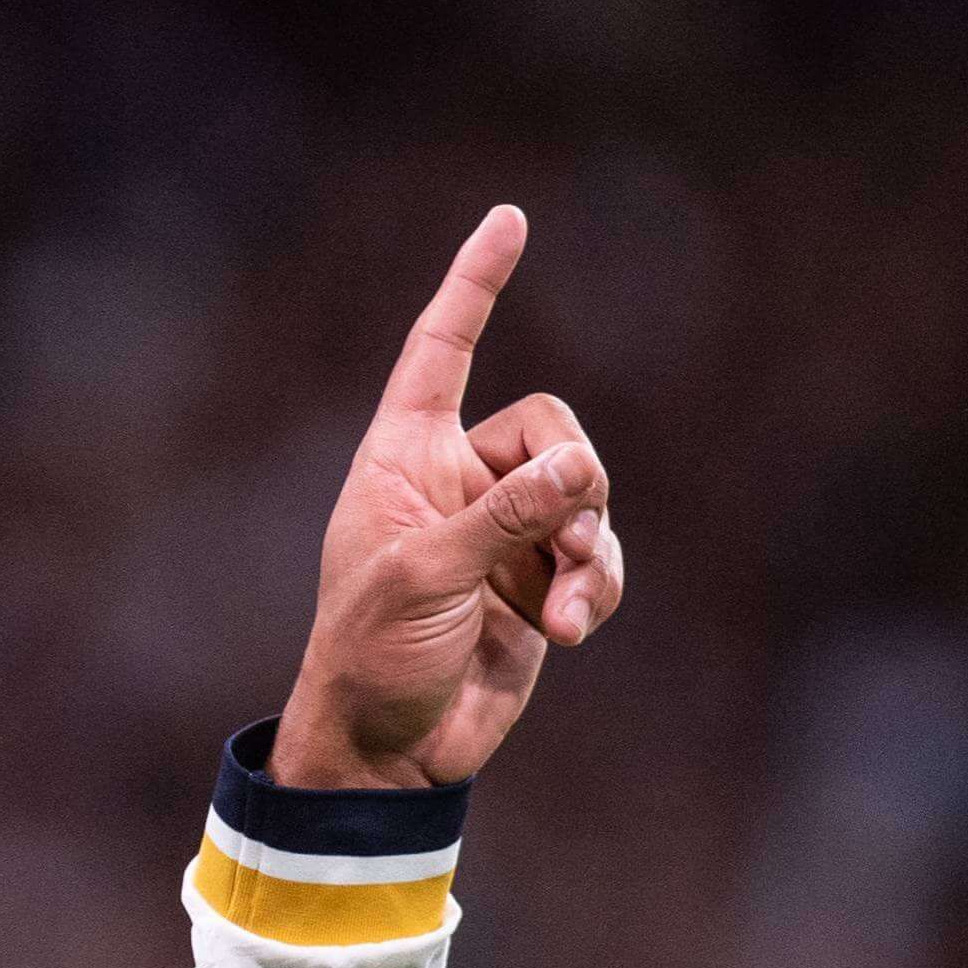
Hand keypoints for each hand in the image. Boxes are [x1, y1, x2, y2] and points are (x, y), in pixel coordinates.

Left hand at [271, 207, 626, 788]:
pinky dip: (596, 587)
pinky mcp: (539, 585)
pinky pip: (597, 558)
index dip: (474, 286)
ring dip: (589, 548)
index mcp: (403, 457)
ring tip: (565, 609)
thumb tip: (583, 466)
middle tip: (569, 531)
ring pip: (585, 496)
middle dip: (574, 477)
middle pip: (548, 428)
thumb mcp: (426, 578)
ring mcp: (503, 533)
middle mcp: (456, 481)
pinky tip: (571, 630)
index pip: (441, 350)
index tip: (510, 219)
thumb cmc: (371, 653)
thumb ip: (505, 517)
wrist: (386, 748)